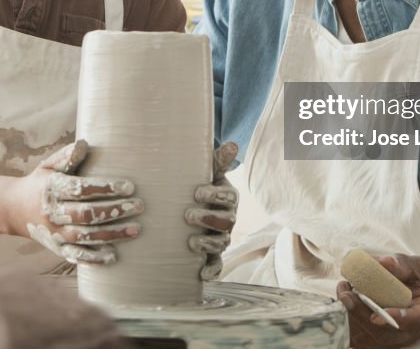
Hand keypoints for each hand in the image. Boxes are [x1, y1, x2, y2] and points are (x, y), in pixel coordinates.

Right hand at [18, 139, 142, 264]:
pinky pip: (76, 256)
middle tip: (139, 206)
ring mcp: (55, 233)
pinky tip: (113, 256)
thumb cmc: (42, 182)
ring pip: (84, 237)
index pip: (80, 189)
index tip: (129, 186)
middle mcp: (52, 213)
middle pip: (85, 214)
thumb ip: (67, 156)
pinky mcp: (57, 248)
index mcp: (52, 189)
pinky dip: (94, 258)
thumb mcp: (50, 165)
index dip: (105, 188)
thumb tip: (84, 144)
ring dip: (112, 234)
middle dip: (114, 211)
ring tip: (136, 230)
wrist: (14, 209)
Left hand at [185, 141, 238, 280]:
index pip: (228, 197)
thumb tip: (232, 145)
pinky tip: (201, 275)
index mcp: (228, 198)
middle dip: (208, 219)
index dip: (215, 196)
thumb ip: (218, 161)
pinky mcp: (212, 254)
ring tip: (191, 242)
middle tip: (187, 215)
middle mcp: (228, 218)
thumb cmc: (197, 185)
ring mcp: (221, 237)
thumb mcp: (207, 172)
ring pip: (222, 242)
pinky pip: (217, 265)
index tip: (197, 192)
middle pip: (226, 222)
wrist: (189, 203)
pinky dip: (211, 271)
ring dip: (208, 243)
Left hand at [336, 254, 419, 348]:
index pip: (414, 320)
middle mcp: (411, 328)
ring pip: (372, 334)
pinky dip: (353, 315)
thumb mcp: (419, 266)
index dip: (396, 318)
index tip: (376, 317)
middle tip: (346, 295)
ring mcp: (397, 332)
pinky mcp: (385, 330)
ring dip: (353, 314)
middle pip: (385, 332)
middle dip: (361, 314)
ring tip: (343, 290)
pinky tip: (345, 294)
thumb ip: (403, 265)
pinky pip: (366, 330)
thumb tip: (385, 261)